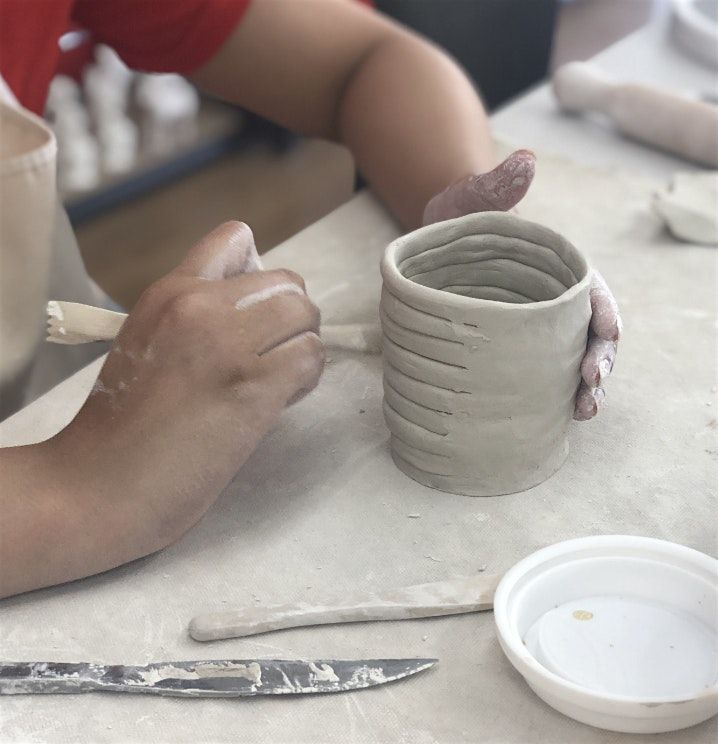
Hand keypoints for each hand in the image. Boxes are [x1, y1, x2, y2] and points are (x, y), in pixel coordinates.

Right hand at [29, 222, 322, 589]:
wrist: (103, 483)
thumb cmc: (122, 424)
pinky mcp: (256, 385)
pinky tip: (279, 400)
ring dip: (301, 349)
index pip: (237, 238)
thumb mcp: (146, 343)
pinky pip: (312, 357)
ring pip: (307, 317)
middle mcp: (204, 305)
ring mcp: (231, 343)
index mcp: (172, 290)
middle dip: (291, 318)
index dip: (259, 277)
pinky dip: (305, 379)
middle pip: (288, 283)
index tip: (252, 315)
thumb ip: (195, 315)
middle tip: (271, 354)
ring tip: (276, 380)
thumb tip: (256, 306)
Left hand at [422, 150, 619, 420]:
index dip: (603, 311)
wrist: (431, 248)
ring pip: (571, 361)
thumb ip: (497, 186)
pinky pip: (541, 378)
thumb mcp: (472, 199)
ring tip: (584, 410)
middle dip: (598, 359)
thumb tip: (524, 163)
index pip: (591, 290)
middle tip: (592, 385)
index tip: (607, 331)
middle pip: (588, 334)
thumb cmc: (457, 221)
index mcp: (554, 269)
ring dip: (584, 388)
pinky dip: (553, 398)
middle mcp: (551, 304)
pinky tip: (559, 417)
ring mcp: (534, 331)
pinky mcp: (513, 352)